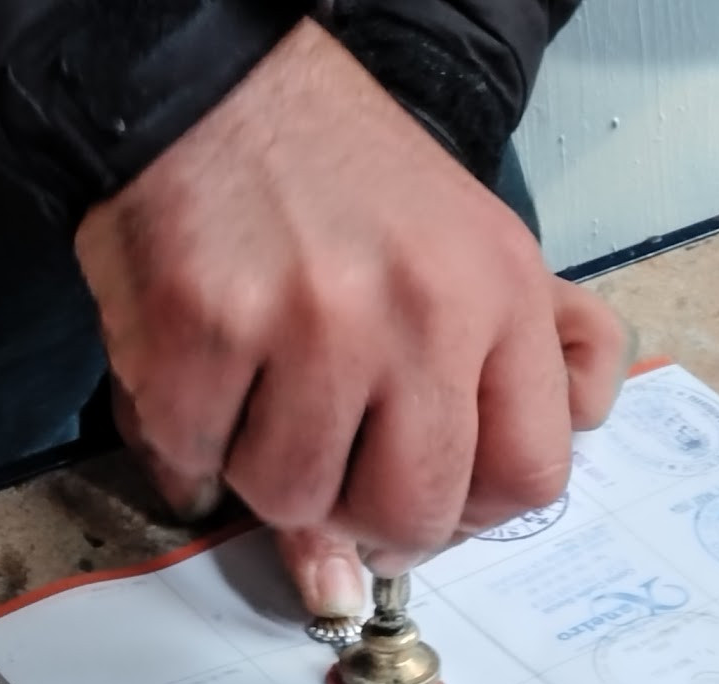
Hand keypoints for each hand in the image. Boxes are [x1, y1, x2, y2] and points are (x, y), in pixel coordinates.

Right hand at [75, 18, 628, 617]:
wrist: (211, 90)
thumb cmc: (339, 183)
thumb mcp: (464, 259)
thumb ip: (487, 402)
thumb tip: (411, 559)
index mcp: (504, 293)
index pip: (532, 477)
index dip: (470, 514)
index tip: (424, 498)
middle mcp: (425, 308)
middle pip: (413, 514)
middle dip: (360, 516)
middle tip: (330, 464)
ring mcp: (316, 321)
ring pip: (294, 499)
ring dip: (262, 472)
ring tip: (259, 394)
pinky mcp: (210, 328)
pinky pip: (197, 461)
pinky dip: (186, 443)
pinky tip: (198, 379)